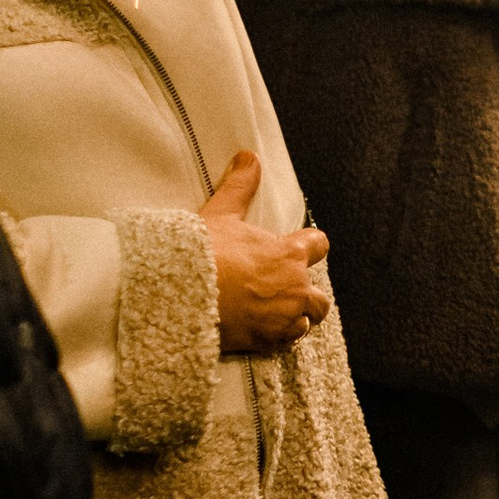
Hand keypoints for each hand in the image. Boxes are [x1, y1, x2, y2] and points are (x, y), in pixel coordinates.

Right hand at [199, 149, 329, 355]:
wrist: (178, 293)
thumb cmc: (202, 252)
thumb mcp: (222, 213)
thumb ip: (240, 186)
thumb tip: (249, 156)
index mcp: (289, 254)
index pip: (319, 245)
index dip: (309, 246)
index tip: (298, 248)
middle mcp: (295, 287)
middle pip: (320, 296)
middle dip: (307, 293)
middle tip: (283, 289)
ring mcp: (283, 317)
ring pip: (306, 321)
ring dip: (294, 317)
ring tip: (272, 312)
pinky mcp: (268, 341)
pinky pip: (286, 343)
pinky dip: (278, 337)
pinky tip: (260, 330)